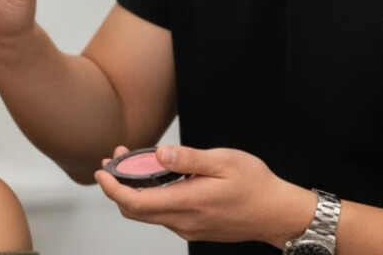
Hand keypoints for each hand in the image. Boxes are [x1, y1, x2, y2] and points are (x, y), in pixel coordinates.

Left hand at [95, 145, 314, 247]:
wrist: (279, 214)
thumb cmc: (257, 186)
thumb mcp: (224, 162)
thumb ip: (188, 159)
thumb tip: (159, 154)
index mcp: (187, 202)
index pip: (135, 201)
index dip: (112, 187)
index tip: (103, 171)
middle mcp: (183, 221)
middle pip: (134, 210)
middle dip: (117, 186)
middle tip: (114, 162)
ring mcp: (188, 228)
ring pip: (148, 214)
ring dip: (134, 191)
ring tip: (132, 165)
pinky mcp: (194, 228)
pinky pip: (163, 215)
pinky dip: (150, 198)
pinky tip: (156, 179)